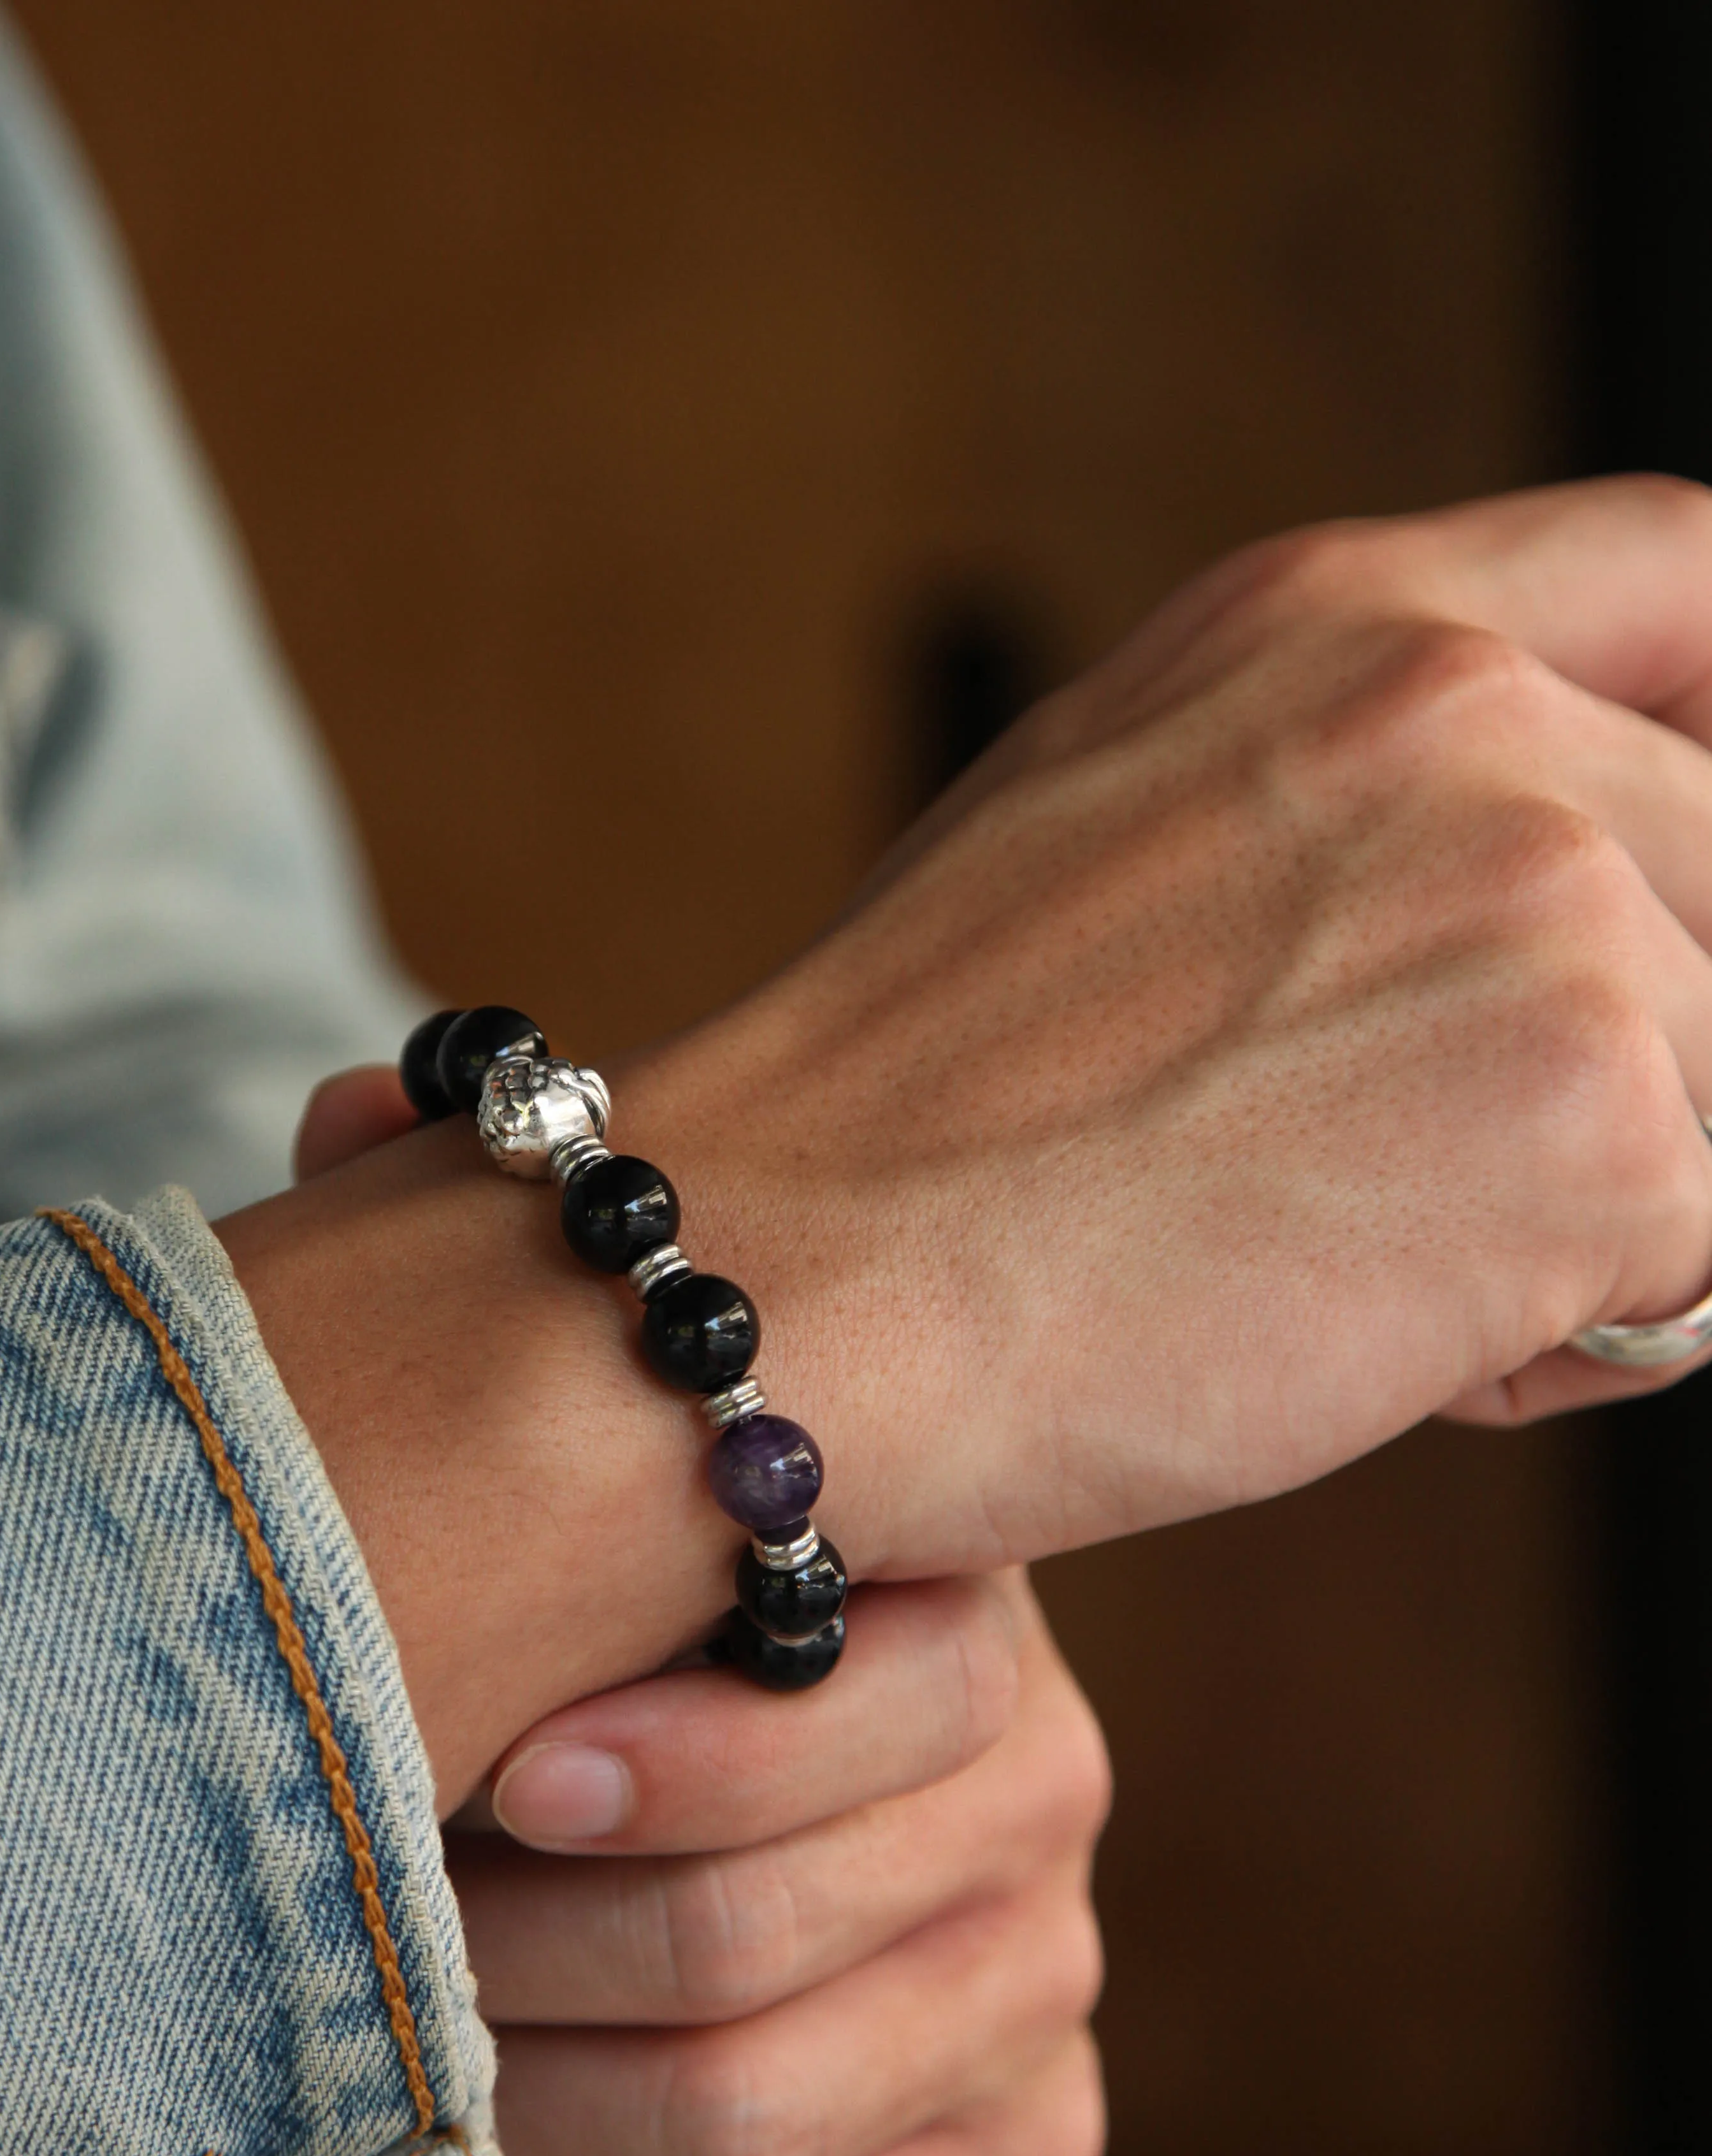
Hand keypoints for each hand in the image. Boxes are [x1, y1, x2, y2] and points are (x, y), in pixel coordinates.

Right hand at [226, 477, 1711, 1808]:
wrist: (769, 1278)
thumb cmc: (909, 1116)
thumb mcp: (1121, 835)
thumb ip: (1350, 792)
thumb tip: (1567, 876)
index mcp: (1331, 622)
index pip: (1692, 581)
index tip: (1701, 869)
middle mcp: (1457, 710)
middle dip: (1645, 1048)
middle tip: (1407, 1169)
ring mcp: (1543, 894)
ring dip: (1592, 1203)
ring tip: (1324, 1253)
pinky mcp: (1599, 1111)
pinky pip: (1706, 1265)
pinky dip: (1564, 1342)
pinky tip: (1342, 1330)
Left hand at [452, 1570, 1109, 2155]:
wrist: (733, 1812)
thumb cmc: (636, 1664)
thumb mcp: (628, 1595)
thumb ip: (600, 1599)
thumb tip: (481, 1704)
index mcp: (964, 1622)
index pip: (854, 1714)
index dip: (687, 1768)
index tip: (516, 1781)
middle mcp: (1040, 1792)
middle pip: (741, 1935)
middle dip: (520, 1940)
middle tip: (384, 1915)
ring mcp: (1044, 1986)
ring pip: (728, 2117)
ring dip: (524, 2083)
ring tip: (415, 2026)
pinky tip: (509, 2135)